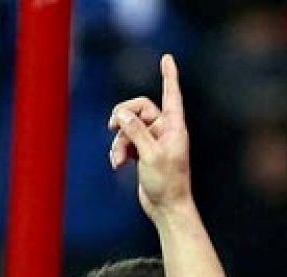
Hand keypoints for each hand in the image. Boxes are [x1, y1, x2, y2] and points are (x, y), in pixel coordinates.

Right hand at [108, 54, 192, 219]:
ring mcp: (153, 141)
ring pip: (128, 127)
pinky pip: (126, 142)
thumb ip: (135, 130)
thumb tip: (121, 113)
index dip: (169, 75)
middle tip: (113, 126)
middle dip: (124, 117)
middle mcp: (165, 131)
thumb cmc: (167, 182)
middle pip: (139, 108)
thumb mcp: (150, 154)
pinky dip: (119, 150)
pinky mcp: (143, 153)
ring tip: (118, 158)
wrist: (167, 207)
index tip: (167, 58)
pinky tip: (117, 164)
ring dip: (119, 141)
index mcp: (174, 127)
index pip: (171, 94)